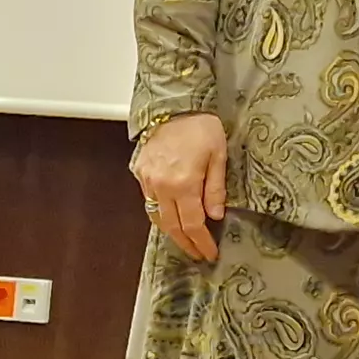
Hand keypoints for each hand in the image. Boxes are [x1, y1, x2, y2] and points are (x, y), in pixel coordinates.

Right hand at [131, 112, 229, 261]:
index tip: (209, 253)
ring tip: (185, 239)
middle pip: (172, 226)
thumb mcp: (218, 155)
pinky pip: (148, 199)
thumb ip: (215, 188)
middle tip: (197, 253)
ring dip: (171, 230)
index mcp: (183, 184)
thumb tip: (215, 215)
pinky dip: (160, 211)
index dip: (201, 242)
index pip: (192, 224)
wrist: (173, 104)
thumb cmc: (200, 126)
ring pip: (156, 215)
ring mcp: (147, 179)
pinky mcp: (139, 171)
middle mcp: (161, 186)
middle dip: (186, 243)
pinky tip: (170, 214)